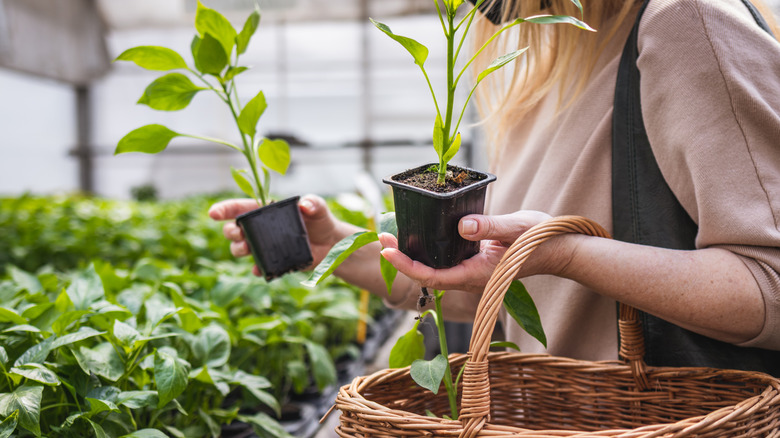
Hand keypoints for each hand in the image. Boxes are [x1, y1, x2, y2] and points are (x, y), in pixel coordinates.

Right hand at [208, 195, 356, 276]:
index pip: (240, 207)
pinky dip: (256, 268)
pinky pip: (258, 266)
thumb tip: (306, 205)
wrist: (330, 244)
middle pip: (234, 229)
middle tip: (238, 233)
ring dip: (238, 249)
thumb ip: (313, 203)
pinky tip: (258, 269)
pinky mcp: (272, 261)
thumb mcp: (319, 208)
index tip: (213, 213)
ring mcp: (264, 246)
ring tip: (248, 249)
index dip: (224, 209)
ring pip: (240, 248)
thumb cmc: (321, 221)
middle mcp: (260, 228)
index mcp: (265, 211)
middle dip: (230, 231)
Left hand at [378, 210, 558, 293]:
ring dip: (412, 255)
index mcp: (477, 273)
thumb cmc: (541, 240)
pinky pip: (445, 260)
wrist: (558, 249)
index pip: (433, 277)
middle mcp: (470, 276)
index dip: (407, 266)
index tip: (388, 251)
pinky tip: (419, 234)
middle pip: (427, 274)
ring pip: (434, 268)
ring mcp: (471, 270)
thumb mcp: (517, 228)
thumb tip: (463, 226)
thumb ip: (490, 227)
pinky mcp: (474, 261)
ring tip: (392, 235)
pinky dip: (428, 249)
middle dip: (402, 259)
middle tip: (382, 237)